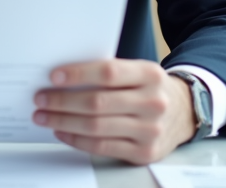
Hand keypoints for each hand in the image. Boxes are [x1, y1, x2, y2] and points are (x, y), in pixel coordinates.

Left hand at [32, 59, 196, 163]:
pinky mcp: (144, 152)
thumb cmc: (150, 89)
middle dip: (62, 101)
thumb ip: (110, 73)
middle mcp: (153, 102)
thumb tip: (63, 77)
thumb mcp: (138, 72)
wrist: (184, 112)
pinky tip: (63, 131)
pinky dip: (77, 139)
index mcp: (150, 75)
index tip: (54, 77)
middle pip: (97, 103)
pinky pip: (102, 147)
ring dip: (64, 121)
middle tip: (40, 99)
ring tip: (44, 116)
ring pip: (96, 127)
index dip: (78, 74)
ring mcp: (150, 130)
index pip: (108, 72)